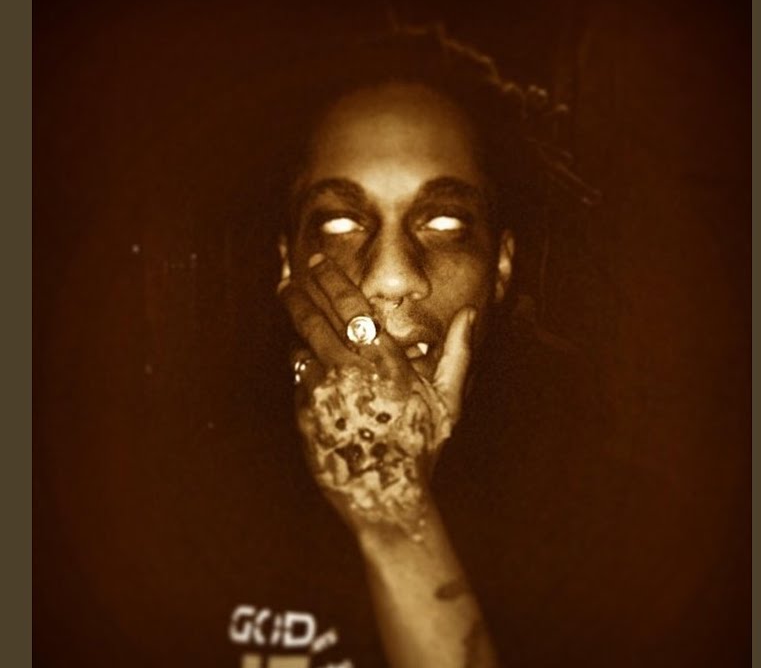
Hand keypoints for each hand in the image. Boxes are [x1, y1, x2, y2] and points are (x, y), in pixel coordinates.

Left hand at [280, 254, 476, 538]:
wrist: (385, 496)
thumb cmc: (420, 450)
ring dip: (295, 324)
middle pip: (314, 318)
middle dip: (299, 293)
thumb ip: (457, 354)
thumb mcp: (447, 403)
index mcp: (385, 362)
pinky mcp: (305, 413)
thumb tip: (469, 314)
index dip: (331, 279)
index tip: (318, 264)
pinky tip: (302, 357)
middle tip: (290, 280)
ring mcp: (323, 392)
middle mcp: (350, 370)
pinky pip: (298, 377)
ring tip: (290, 307)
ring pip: (301, 345)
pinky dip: (300, 363)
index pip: (351, 305)